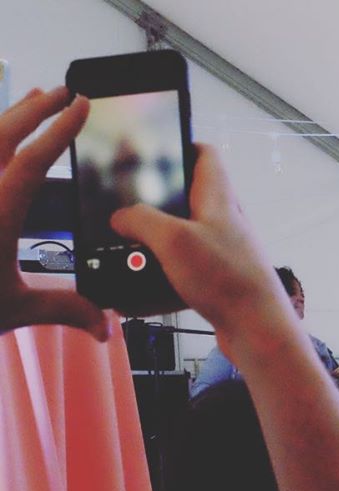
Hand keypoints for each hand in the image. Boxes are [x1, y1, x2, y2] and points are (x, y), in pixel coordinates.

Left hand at [0, 87, 107, 339]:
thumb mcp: (14, 310)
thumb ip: (64, 310)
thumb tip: (103, 325)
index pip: (31, 160)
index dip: (59, 129)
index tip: (81, 106)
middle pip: (1, 133)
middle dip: (35, 108)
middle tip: (64, 93)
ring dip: (8, 116)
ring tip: (32, 100)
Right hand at [111, 144, 294, 356]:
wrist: (258, 329)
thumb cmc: (228, 279)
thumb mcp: (173, 240)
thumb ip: (140, 220)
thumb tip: (120, 217)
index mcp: (219, 198)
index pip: (206, 155)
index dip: (181, 145)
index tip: (152, 149)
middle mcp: (225, 220)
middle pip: (187, 197)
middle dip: (154, 202)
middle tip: (123, 208)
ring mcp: (223, 250)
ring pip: (182, 237)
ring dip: (154, 244)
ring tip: (125, 252)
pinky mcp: (219, 279)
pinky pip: (183, 271)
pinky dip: (162, 276)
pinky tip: (140, 293)